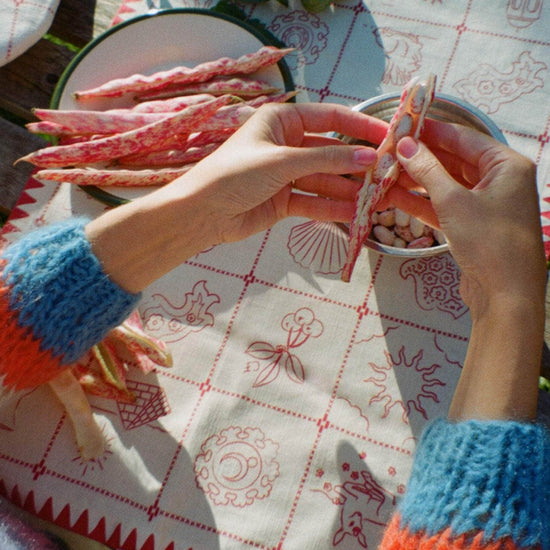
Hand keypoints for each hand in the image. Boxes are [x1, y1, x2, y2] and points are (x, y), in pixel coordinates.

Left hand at [167, 102, 386, 244]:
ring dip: (349, 190)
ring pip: (325, 180)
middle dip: (357, 164)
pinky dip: (332, 208)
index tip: (388, 136)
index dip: (360, 126)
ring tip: (378, 198)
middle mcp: (287, 145)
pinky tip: (355, 213)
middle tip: (388, 174)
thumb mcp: (282, 161)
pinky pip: (314, 201)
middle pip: (331, 152)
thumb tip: (368, 157)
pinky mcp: (284, 200)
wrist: (202, 213)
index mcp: (283, 121)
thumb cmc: (234, 174)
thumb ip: (326, 159)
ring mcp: (286, 175)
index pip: (330, 118)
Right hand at [390, 120, 545, 312]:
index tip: (403, 126)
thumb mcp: (453, 201)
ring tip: (385, 174)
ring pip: (446, 184)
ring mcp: (485, 204)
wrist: (505, 296)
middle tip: (388, 152)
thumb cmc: (489, 241)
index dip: (431, 131)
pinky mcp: (472, 225)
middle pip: (453, 160)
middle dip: (420, 158)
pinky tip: (395, 196)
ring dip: (417, 181)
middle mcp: (499, 180)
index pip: (463, 138)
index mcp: (506, 165)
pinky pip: (444, 206)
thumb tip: (406, 145)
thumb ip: (427, 171)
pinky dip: (422, 202)